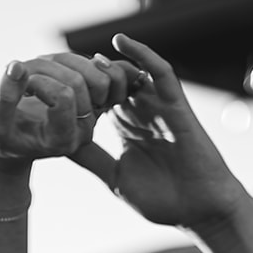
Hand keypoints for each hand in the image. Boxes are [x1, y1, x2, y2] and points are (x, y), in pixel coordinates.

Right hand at [0, 51, 141, 165]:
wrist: (14, 139)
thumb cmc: (1, 136)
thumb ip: (4, 97)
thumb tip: (16, 66)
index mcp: (62, 141)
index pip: (63, 96)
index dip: (39, 81)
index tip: (21, 85)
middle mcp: (83, 131)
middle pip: (78, 81)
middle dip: (47, 68)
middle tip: (25, 72)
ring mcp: (91, 115)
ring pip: (92, 71)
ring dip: (60, 60)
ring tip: (36, 71)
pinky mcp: (94, 100)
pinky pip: (100, 70)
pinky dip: (77, 59)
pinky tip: (55, 64)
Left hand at [72, 34, 245, 232]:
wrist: (199, 210)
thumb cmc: (163, 200)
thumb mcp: (115, 179)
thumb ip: (92, 159)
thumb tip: (60, 146)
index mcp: (125, 128)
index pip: (98, 100)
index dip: (77, 93)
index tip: (53, 89)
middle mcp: (140, 112)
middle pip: (110, 82)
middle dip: (88, 77)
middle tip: (67, 73)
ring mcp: (157, 106)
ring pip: (130, 73)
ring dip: (109, 65)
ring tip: (87, 62)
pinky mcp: (175, 104)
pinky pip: (159, 71)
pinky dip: (141, 54)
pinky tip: (120, 42)